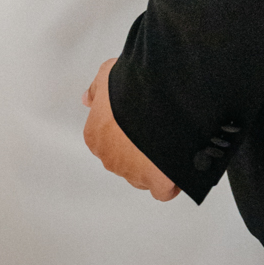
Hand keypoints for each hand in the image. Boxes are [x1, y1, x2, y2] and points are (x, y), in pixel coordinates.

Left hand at [82, 59, 179, 200]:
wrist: (159, 97)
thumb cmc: (131, 86)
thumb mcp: (107, 74)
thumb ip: (97, 90)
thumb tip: (88, 100)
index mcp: (96, 136)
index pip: (107, 138)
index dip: (125, 128)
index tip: (139, 117)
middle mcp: (111, 158)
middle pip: (124, 158)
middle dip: (139, 146)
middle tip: (155, 126)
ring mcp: (133, 173)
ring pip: (142, 174)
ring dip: (153, 163)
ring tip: (169, 140)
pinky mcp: (157, 182)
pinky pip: (162, 190)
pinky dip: (169, 183)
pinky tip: (176, 166)